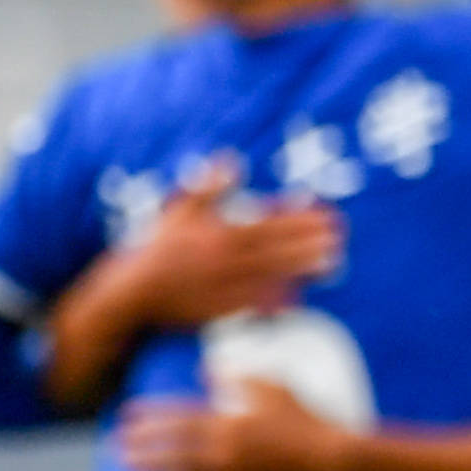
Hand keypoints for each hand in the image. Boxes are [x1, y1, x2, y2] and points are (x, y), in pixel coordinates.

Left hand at [116, 380, 345, 470]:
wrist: (330, 456)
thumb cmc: (302, 418)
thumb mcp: (271, 386)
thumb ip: (235, 376)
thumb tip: (206, 368)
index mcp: (227, 421)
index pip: (176, 419)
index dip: (149, 418)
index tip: (127, 416)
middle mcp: (224, 449)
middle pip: (172, 450)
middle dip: (142, 449)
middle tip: (116, 450)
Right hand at [122, 160, 340, 323]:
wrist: (133, 294)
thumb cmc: (156, 249)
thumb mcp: (179, 212)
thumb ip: (208, 188)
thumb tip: (231, 160)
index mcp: (218, 235)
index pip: (267, 225)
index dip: (297, 220)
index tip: (322, 215)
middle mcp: (225, 261)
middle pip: (275, 251)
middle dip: (308, 243)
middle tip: (338, 236)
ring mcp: (224, 287)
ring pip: (270, 276)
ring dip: (301, 270)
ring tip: (332, 262)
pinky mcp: (220, 311)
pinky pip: (252, 305)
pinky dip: (274, 300)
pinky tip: (297, 297)